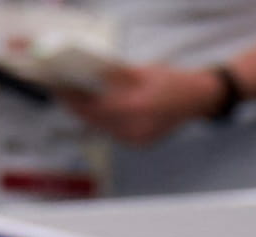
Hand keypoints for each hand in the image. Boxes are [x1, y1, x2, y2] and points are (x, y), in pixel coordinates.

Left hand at [61, 64, 222, 145]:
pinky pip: (113, 134)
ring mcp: (138, 140)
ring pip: (102, 129)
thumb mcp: (140, 72)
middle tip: (63, 95)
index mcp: (136, 107)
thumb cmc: (171, 81)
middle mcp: (136, 128)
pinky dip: (104, 123)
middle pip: (94, 121)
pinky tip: (96, 113)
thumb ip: (114, 77)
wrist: (196, 99)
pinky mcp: (139, 144)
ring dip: (88, 116)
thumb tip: (87, 75)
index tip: (60, 90)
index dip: (74, 100)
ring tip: (76, 102)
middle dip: (77, 108)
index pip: (95, 107)